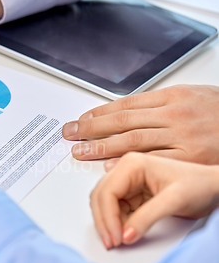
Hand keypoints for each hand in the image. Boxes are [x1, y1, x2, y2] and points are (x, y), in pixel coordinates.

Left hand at [62, 85, 218, 169]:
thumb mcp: (190, 96)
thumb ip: (158, 104)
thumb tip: (123, 112)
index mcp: (172, 97)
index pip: (125, 105)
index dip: (98, 113)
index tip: (80, 120)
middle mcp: (174, 115)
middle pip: (123, 122)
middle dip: (91, 128)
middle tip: (70, 134)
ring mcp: (183, 137)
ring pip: (133, 140)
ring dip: (102, 146)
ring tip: (80, 151)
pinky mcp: (191, 158)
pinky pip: (155, 160)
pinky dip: (130, 162)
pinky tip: (110, 165)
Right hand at [90, 152, 218, 248]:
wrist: (214, 188)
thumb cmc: (200, 185)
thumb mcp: (174, 201)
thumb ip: (147, 218)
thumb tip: (125, 235)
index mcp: (132, 164)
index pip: (106, 192)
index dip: (107, 217)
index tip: (116, 237)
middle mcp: (126, 170)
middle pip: (100, 198)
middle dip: (104, 222)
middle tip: (112, 242)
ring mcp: (128, 182)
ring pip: (104, 205)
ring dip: (108, 224)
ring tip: (118, 240)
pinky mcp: (132, 194)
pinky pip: (115, 210)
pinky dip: (116, 224)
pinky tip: (125, 233)